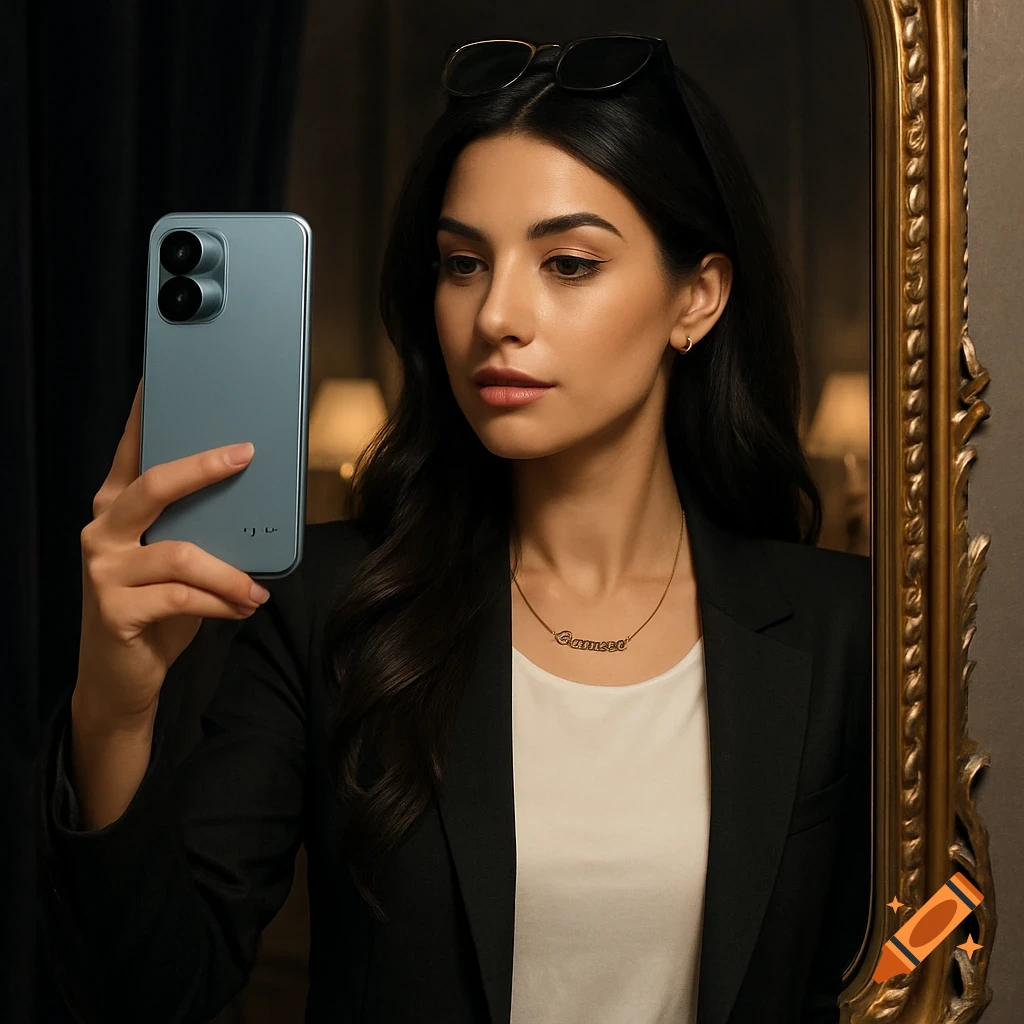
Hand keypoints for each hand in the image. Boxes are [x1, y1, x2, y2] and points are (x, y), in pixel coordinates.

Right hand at [75, 377, 269, 725]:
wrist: (119, 677)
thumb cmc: (157, 608)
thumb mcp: (176, 558)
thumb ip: (195, 526)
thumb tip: (252, 494)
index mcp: (117, 509)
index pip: (131, 452)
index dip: (146, 414)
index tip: (164, 378)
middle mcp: (102, 530)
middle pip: (153, 484)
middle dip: (203, 467)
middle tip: (246, 455)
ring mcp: (104, 569)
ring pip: (179, 552)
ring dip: (229, 572)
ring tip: (257, 590)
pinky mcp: (115, 610)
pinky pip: (182, 596)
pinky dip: (221, 601)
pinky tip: (242, 607)